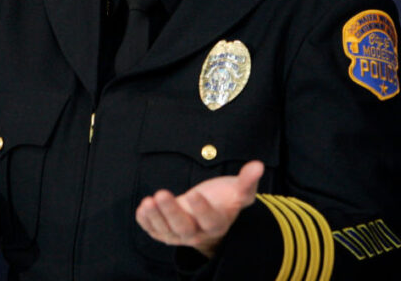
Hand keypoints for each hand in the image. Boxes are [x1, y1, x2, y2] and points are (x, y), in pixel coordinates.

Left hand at [135, 160, 263, 257]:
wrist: (208, 217)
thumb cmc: (224, 201)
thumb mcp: (237, 191)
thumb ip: (247, 181)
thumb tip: (258, 165)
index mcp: (217, 224)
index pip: (210, 220)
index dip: (203, 209)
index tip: (195, 194)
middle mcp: (197, 233)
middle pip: (183, 227)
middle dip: (171, 212)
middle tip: (161, 193)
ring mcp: (178, 235)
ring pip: (165, 230)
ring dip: (155, 216)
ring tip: (148, 201)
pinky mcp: (163, 232)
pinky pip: (153, 230)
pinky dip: (146, 221)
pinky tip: (142, 207)